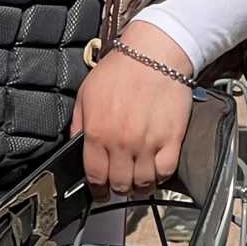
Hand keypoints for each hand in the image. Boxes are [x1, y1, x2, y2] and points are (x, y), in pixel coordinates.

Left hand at [71, 24, 195, 198]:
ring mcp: (147, 143)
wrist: (154, 53)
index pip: (95, 176)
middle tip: (120, 182)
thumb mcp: (86, 93)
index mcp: (97, 132)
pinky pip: (165, 172)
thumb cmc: (120, 69)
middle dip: (118, 187)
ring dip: (139, 185)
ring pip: (142, 183)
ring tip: (139, 179)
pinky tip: (156, 169)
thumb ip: (78, 124)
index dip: (97, 190)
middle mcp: (121, 142)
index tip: (101, 192)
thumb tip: (75, 147)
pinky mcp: (171, 140)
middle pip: (119, 184)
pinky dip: (160, 176)